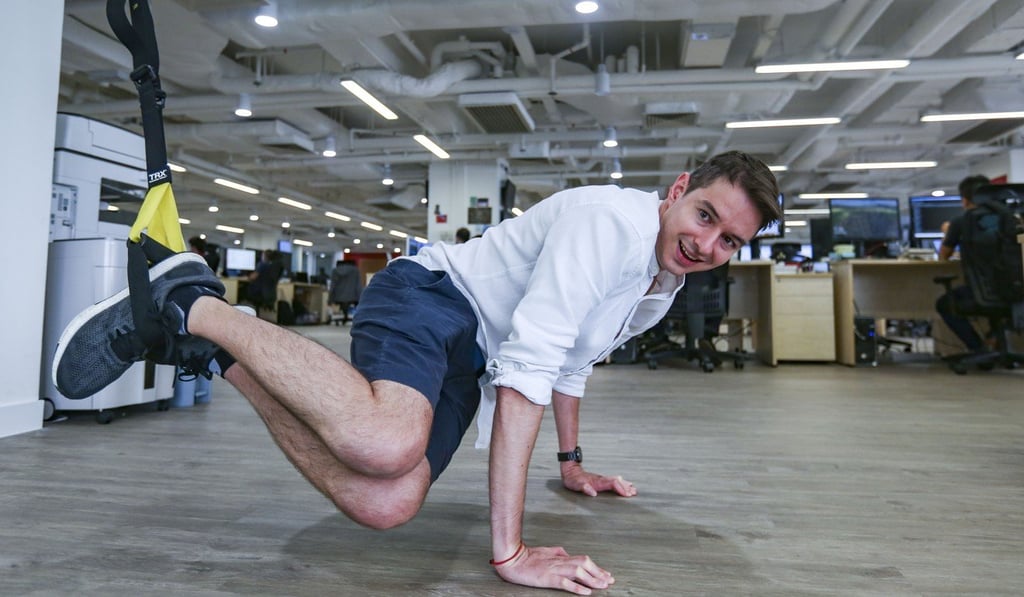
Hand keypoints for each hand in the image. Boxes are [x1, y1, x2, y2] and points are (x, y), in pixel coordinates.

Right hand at [494, 544, 613, 594]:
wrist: (512, 560)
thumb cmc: (527, 557)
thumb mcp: (546, 552)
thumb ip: (559, 553)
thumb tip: (569, 554)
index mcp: (560, 556)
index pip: (583, 560)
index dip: (597, 568)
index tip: (607, 574)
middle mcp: (560, 561)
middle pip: (585, 564)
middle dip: (599, 573)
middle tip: (610, 581)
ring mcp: (554, 569)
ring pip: (578, 572)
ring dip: (592, 579)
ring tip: (603, 586)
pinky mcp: (547, 578)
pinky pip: (565, 583)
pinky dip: (577, 587)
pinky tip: (586, 592)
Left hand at [560, 463, 637, 496]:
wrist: (570, 469)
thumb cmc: (572, 479)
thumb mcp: (575, 484)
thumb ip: (584, 488)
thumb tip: (593, 493)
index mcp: (597, 482)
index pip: (612, 484)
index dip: (620, 488)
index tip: (627, 494)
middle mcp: (601, 480)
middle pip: (617, 482)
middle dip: (625, 488)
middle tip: (634, 493)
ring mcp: (602, 479)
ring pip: (616, 481)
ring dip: (625, 485)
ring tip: (633, 489)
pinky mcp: (601, 480)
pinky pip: (613, 481)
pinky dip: (621, 483)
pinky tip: (625, 483)